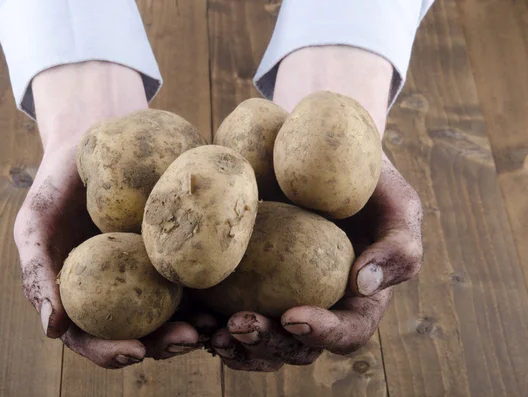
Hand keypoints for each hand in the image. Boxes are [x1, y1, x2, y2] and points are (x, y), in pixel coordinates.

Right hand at [13, 61, 210, 367]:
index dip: (112, 352)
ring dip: (199, 324)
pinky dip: (214, 286)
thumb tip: (52, 330)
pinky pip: (198, 272)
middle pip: (144, 332)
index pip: (95, 338)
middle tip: (190, 338)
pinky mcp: (180, 249)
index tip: (135, 351)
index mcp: (84, 296)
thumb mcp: (35, 222)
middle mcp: (120, 292)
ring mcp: (152, 272)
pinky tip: (232, 287)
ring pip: (177, 310)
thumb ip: (37, 271)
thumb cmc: (57, 185)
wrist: (92, 142)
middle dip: (167, 344)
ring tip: (217, 323)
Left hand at [210, 157, 422, 370]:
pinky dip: (211, 321)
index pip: (347, 332)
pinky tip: (193, 314)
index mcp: (358, 300)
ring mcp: (281, 297)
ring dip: (235, 345)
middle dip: (267, 343)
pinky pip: (228, 313)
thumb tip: (362, 284)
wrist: (324, 157)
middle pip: (296, 346)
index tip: (293, 317)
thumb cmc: (370, 182)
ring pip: (260, 342)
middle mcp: (319, 306)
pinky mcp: (248, 283)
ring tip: (209, 330)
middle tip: (239, 325)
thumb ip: (398, 247)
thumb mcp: (400, 205)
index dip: (322, 333)